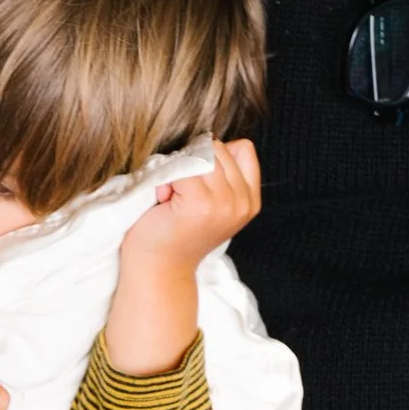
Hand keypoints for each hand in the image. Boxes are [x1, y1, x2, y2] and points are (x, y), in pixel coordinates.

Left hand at [118, 138, 260, 275]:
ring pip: (201, 154)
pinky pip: (183, 166)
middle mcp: (242, 203)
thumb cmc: (176, 231)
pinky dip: (166, 176)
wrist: (158, 268)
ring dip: (178, 168)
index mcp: (250, 202)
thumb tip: (210, 140)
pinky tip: (164, 197)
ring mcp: (223, 204)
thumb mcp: (212, 203)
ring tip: (172, 194)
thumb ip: (223, 176)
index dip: (214, 156)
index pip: (243, 148)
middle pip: (219, 148)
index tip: (198, 183)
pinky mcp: (200, 203)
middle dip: (193, 161)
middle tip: (179, 191)